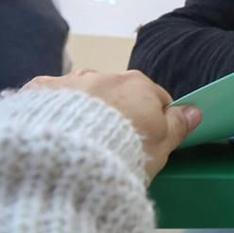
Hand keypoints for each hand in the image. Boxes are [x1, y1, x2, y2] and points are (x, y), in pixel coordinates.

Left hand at [23, 70, 199, 180]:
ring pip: (84, 94)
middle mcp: (104, 75)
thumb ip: (177, 126)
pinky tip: (51, 133)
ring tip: (78, 142)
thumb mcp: (160, 147)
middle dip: (116, 114)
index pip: (155, 100)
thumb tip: (194, 110)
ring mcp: (69, 80)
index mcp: (138, 86)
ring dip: (85, 112)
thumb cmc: (123, 152)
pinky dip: (52, 112)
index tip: (145, 144)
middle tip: (110, 147)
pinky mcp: (39, 90)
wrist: (65, 156)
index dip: (153, 123)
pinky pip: (51, 98)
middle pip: (117, 95)